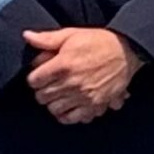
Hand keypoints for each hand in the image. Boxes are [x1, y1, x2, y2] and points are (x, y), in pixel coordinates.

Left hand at [23, 27, 142, 124]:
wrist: (126, 52)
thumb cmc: (99, 42)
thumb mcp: (71, 35)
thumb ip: (47, 39)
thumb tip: (27, 36)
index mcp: (63, 65)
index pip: (34, 81)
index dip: (35, 77)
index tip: (40, 75)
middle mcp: (71, 83)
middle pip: (42, 97)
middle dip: (42, 90)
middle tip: (49, 85)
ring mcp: (83, 96)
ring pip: (54, 109)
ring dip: (54, 103)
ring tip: (59, 96)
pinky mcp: (95, 105)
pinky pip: (73, 118)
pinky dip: (68, 115)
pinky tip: (69, 106)